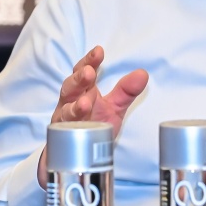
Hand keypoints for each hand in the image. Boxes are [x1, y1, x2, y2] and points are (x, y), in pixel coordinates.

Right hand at [37, 45, 148, 186]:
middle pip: (70, 87)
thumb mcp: (114, 107)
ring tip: (85, 103)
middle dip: (78, 79)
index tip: (99, 51)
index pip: (84, 70)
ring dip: (74, 107)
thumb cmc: (93, 124)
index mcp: (83, 90)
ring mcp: (65, 121)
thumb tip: (143, 73)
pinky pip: (64, 134)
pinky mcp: (63, 139)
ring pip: (65, 111)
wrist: (77, 154)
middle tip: (89, 73)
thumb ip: (126, 91)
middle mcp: (70, 102)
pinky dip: (69, 130)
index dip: (90, 60)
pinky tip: (76, 127)